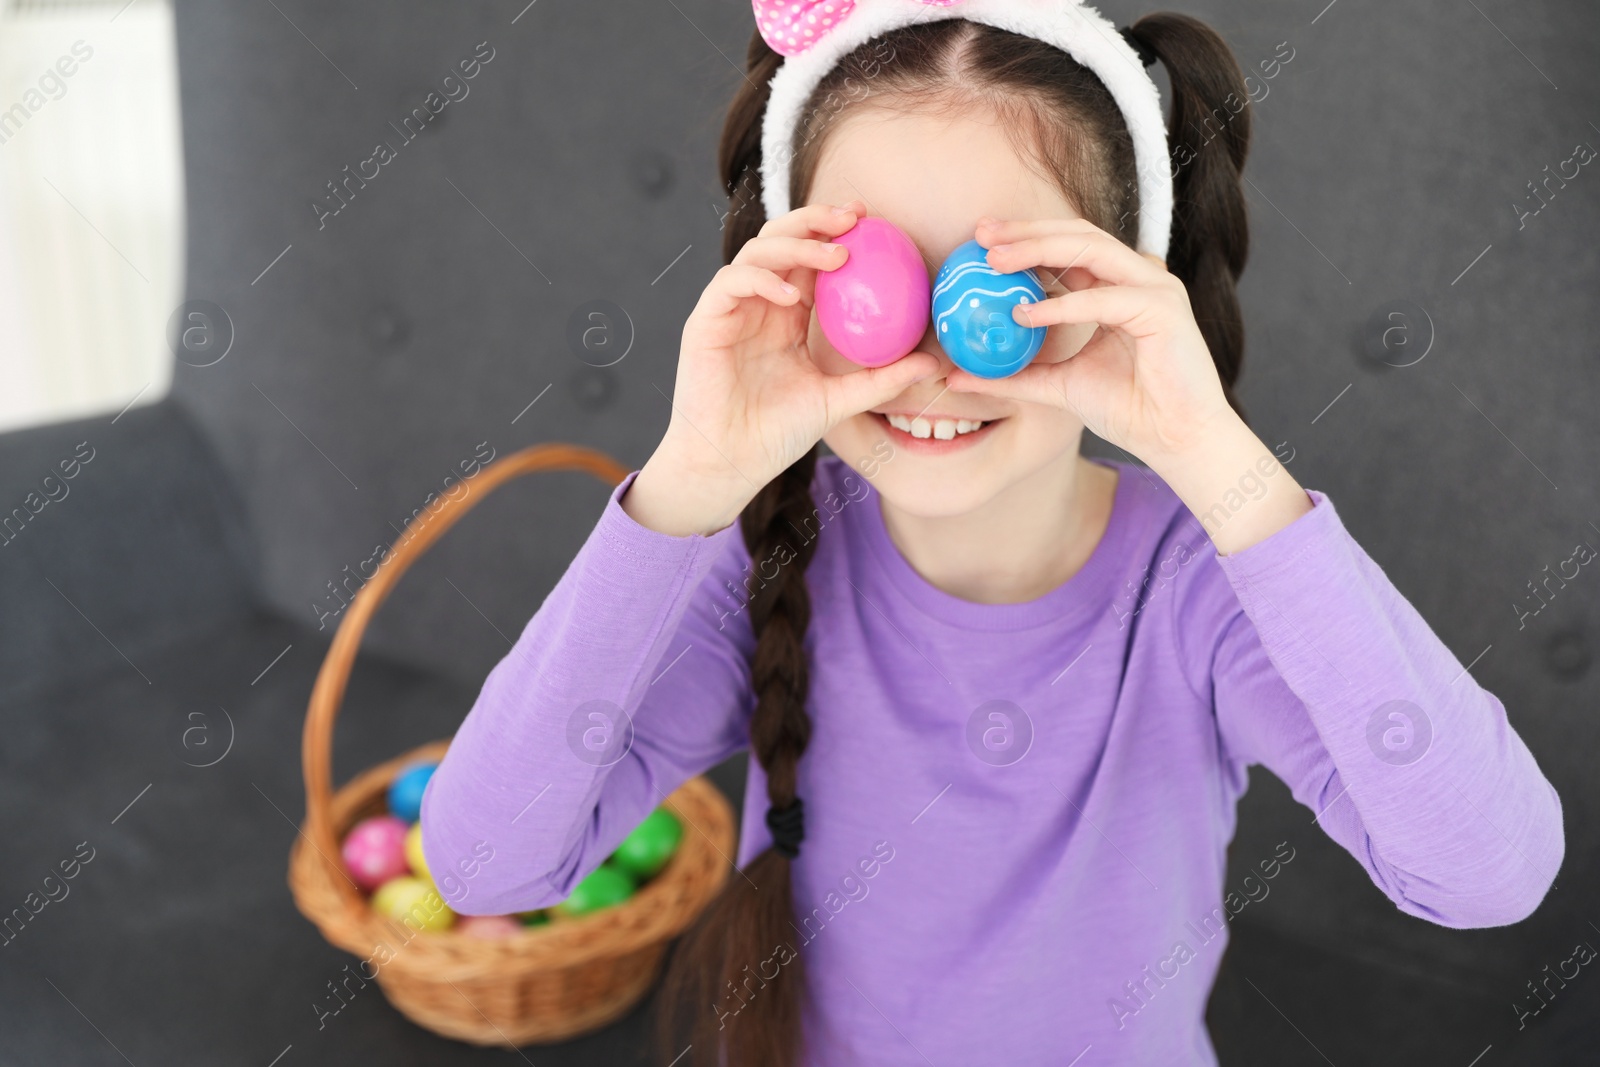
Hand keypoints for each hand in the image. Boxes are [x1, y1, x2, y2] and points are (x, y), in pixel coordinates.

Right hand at [629, 202, 940, 536]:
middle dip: (817, 220)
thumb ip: (881, 379)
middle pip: (783, 239)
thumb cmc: (778, 433)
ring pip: (758, 251)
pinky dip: (761, 279)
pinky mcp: (706, 321)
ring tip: (834, 256)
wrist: (733, 462)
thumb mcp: (840, 401)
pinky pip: (731, 282)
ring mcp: (732, 309)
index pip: (810, 258)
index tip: (872, 221)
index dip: (837, 232)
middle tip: (855, 218)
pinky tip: (791, 293)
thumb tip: (933, 364)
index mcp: (787, 313)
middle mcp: (759, 303)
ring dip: (797, 245)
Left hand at [944, 216, 1237, 465]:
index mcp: (1115, 287)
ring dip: (1039, 251)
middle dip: (1025, 231)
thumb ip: (1012, 376)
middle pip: (1076, 236)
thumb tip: (956, 377)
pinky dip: (1064, 306)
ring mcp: (1154, 288)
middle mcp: (1137, 278)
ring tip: (995, 262)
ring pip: (1091, 251)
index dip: (1024, 237)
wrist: (1175, 439)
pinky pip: (1105, 299)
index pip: (1067, 247)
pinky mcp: (1164, 310)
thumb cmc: (1128, 409)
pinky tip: (1026, 314)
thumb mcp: (1056, 386)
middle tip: (980, 235)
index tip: (979, 240)